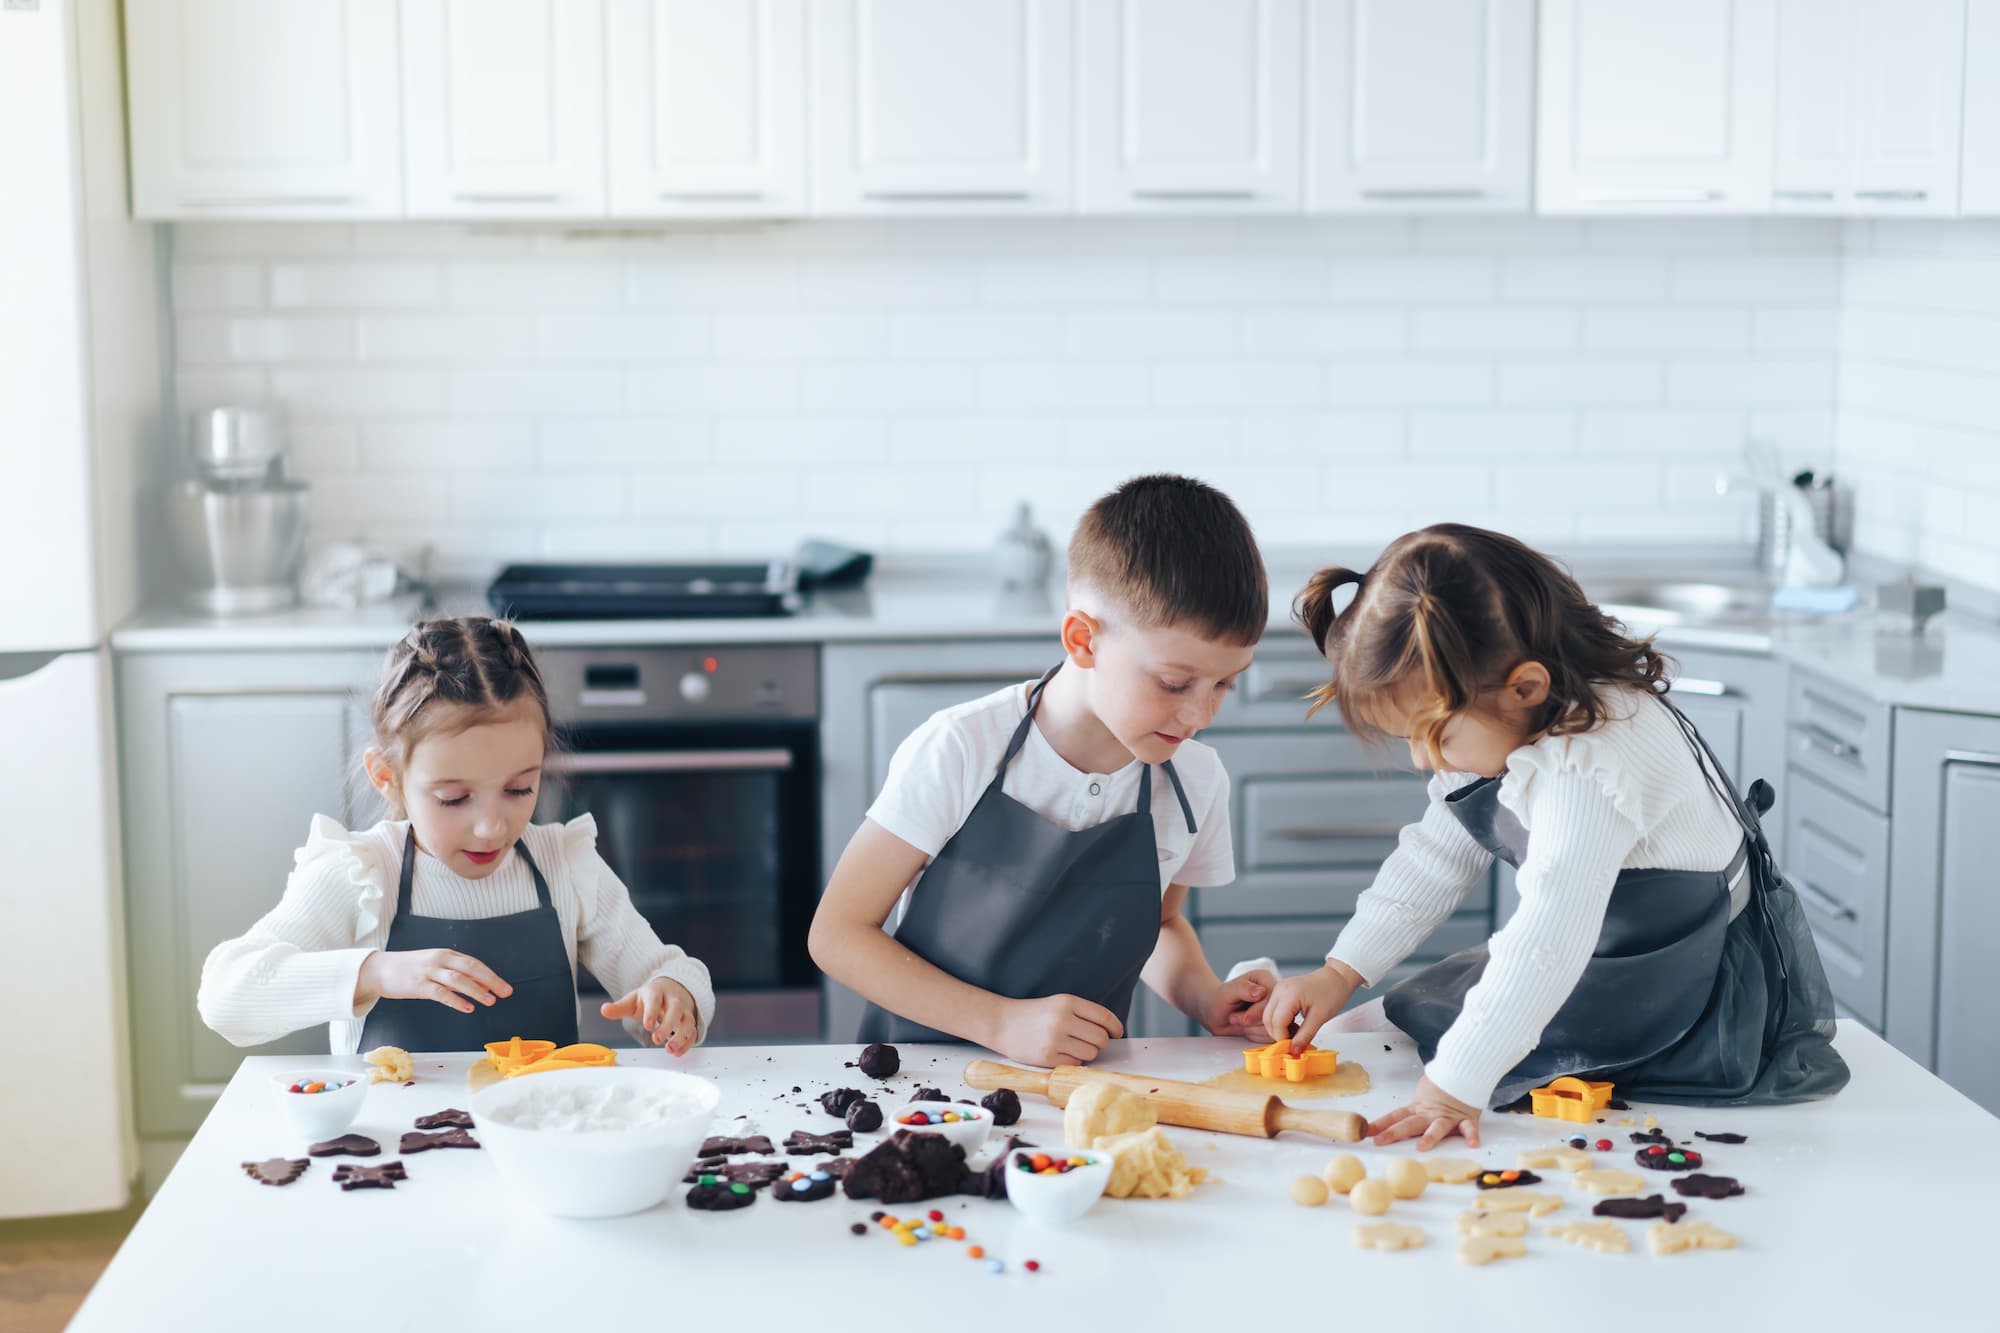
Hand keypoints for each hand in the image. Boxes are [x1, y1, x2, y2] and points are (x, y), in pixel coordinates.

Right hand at [357, 949, 510, 1013]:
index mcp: (446, 954)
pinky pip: (441, 993)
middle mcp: (439, 960)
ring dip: (476, 991)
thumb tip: (480, 987)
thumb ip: (455, 975)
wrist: (380, 969)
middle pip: (471, 968)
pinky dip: (456, 1000)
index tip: (504, 987)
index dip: (491, 975)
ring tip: (490, 1001)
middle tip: (505, 993)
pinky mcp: (418, 985)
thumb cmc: (410, 969)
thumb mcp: (434, 966)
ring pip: (458, 980)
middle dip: (490, 981)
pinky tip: (467, 1007)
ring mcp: (428, 972)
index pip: (474, 963)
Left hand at [601, 978, 699, 1055]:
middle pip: (675, 1010)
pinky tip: (677, 1053)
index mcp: (656, 992)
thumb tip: (604, 1010)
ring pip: (687, 1021)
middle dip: (668, 1025)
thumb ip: (619, 1007)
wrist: (671, 990)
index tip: (647, 1025)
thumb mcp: (633, 1000)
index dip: (651, 1012)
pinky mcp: (690, 1022)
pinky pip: (693, 1032)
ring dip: (681, 1036)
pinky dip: (687, 1043)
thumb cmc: (649, 998)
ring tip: (669, 1049)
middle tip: (656, 1040)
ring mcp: (684, 1011)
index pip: (655, 1000)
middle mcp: (673, 1000)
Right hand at [990, 994, 1124, 1066]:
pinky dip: (1073, 1062)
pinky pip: (1075, 1064)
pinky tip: (1061, 1054)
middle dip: (1099, 1042)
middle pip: (1100, 1038)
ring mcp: (1055, 1039)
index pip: (1104, 1017)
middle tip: (1089, 1041)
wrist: (1002, 1023)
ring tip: (1073, 1047)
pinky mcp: (1047, 1057)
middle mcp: (1062, 1020)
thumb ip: (1082, 1014)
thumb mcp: (1058, 1004)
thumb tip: (1109, 1033)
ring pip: (1090, 1053)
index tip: (1117, 1033)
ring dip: (1086, 1053)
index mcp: (1068, 1002)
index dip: (1115, 1027)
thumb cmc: (1033, 1014)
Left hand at [1198, 970, 1274, 1038]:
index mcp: (1265, 979)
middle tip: (1234, 1018)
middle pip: (1276, 1015)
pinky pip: (1271, 1037)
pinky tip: (1245, 1029)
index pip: (1273, 998)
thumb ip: (1243, 989)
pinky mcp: (1273, 1024)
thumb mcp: (1227, 992)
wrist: (1216, 1012)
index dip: (1257, 1011)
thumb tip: (1261, 992)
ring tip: (1238, 1022)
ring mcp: (1275, 1010)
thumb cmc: (1220, 999)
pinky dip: (1255, 1036)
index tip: (1241, 1016)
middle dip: (1252, 1021)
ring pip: (1274, 1028)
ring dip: (1252, 1030)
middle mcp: (1274, 994)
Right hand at [1261, 961, 1361, 1051]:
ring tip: (1296, 1033)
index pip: (1276, 1022)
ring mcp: (1278, 989)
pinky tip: (1294, 1025)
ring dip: (1279, 1029)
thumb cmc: (1331, 993)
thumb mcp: (1320, 1018)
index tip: (1294, 1048)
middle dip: (1278, 1034)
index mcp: (1289, 994)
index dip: (1283, 1038)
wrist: (1336, 978)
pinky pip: (1273, 1010)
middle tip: (1294, 1043)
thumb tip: (1294, 1051)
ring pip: (1268, 1016)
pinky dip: (1280, 1022)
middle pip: (1268, 1019)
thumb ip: (1305, 1035)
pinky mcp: (1280, 991)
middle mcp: (1280, 989)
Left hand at [1367, 1074, 1482, 1149]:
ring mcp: (1448, 1116)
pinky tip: (1472, 1144)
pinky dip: (1471, 1135)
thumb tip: (1391, 1124)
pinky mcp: (1466, 1118)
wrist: (1463, 1070)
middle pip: (1409, 1124)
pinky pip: (1469, 1128)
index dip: (1380, 1124)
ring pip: (1437, 1127)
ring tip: (1421, 1147)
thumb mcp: (1423, 1097)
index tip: (1364, 1131)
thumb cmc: (1442, 1087)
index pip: (1395, 1116)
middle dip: (1393, 1133)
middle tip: (1379, 1141)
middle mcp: (1430, 1114)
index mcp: (1418, 1109)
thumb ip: (1413, 1111)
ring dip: (1429, 1137)